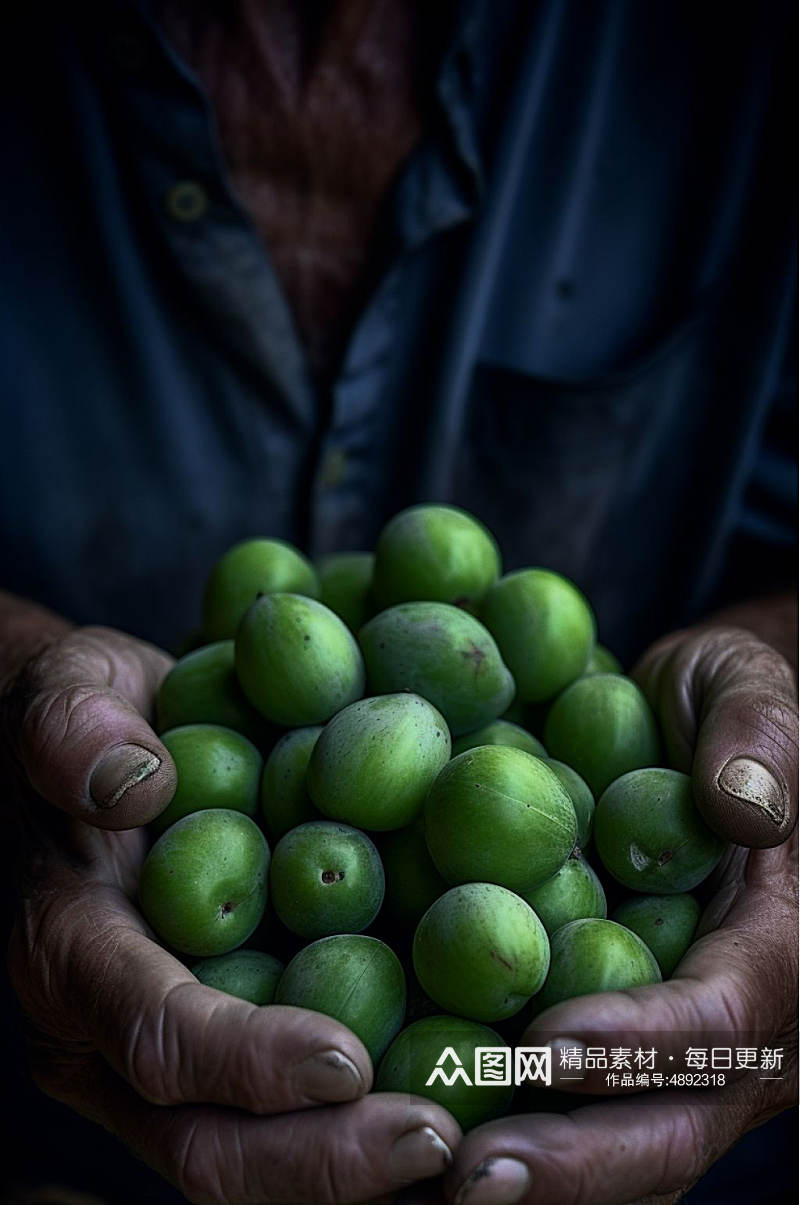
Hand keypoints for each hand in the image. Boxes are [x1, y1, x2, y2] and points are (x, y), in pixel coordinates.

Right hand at [3, 624, 459, 1204]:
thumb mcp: (69, 690)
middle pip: (204, 1143)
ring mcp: (165, 1060)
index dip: (244, 1060)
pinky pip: (289, 1119)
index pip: (153, 1032)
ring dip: (357, 1173)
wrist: (99, 756)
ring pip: (251, 1157)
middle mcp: (108, 1036)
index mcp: (73, 952)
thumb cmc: (92, 717)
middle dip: (320, 1158)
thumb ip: (72, 725)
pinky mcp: (227, 1044)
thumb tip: (135, 782)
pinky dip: (366, 1133)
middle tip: (440, 1141)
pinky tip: (463, 1113)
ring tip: (471, 1150)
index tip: (347, 1060)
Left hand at [437, 620, 796, 1204]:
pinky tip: (429, 1145)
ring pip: (630, 1148)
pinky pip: (587, 1116)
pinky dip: (526, 1143)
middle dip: (579, 1164)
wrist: (695, 732)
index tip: (540, 1045)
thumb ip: (759, 738)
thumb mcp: (748, 688)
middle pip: (675, 1125)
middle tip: (471, 1177)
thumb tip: (742, 807)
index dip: (638, 1042)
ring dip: (543, 1181)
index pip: (721, 1021)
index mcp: (783, 948)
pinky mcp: (632, 1045)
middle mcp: (747, 1026)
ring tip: (434, 1187)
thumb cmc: (725, 703)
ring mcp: (689, 1050)